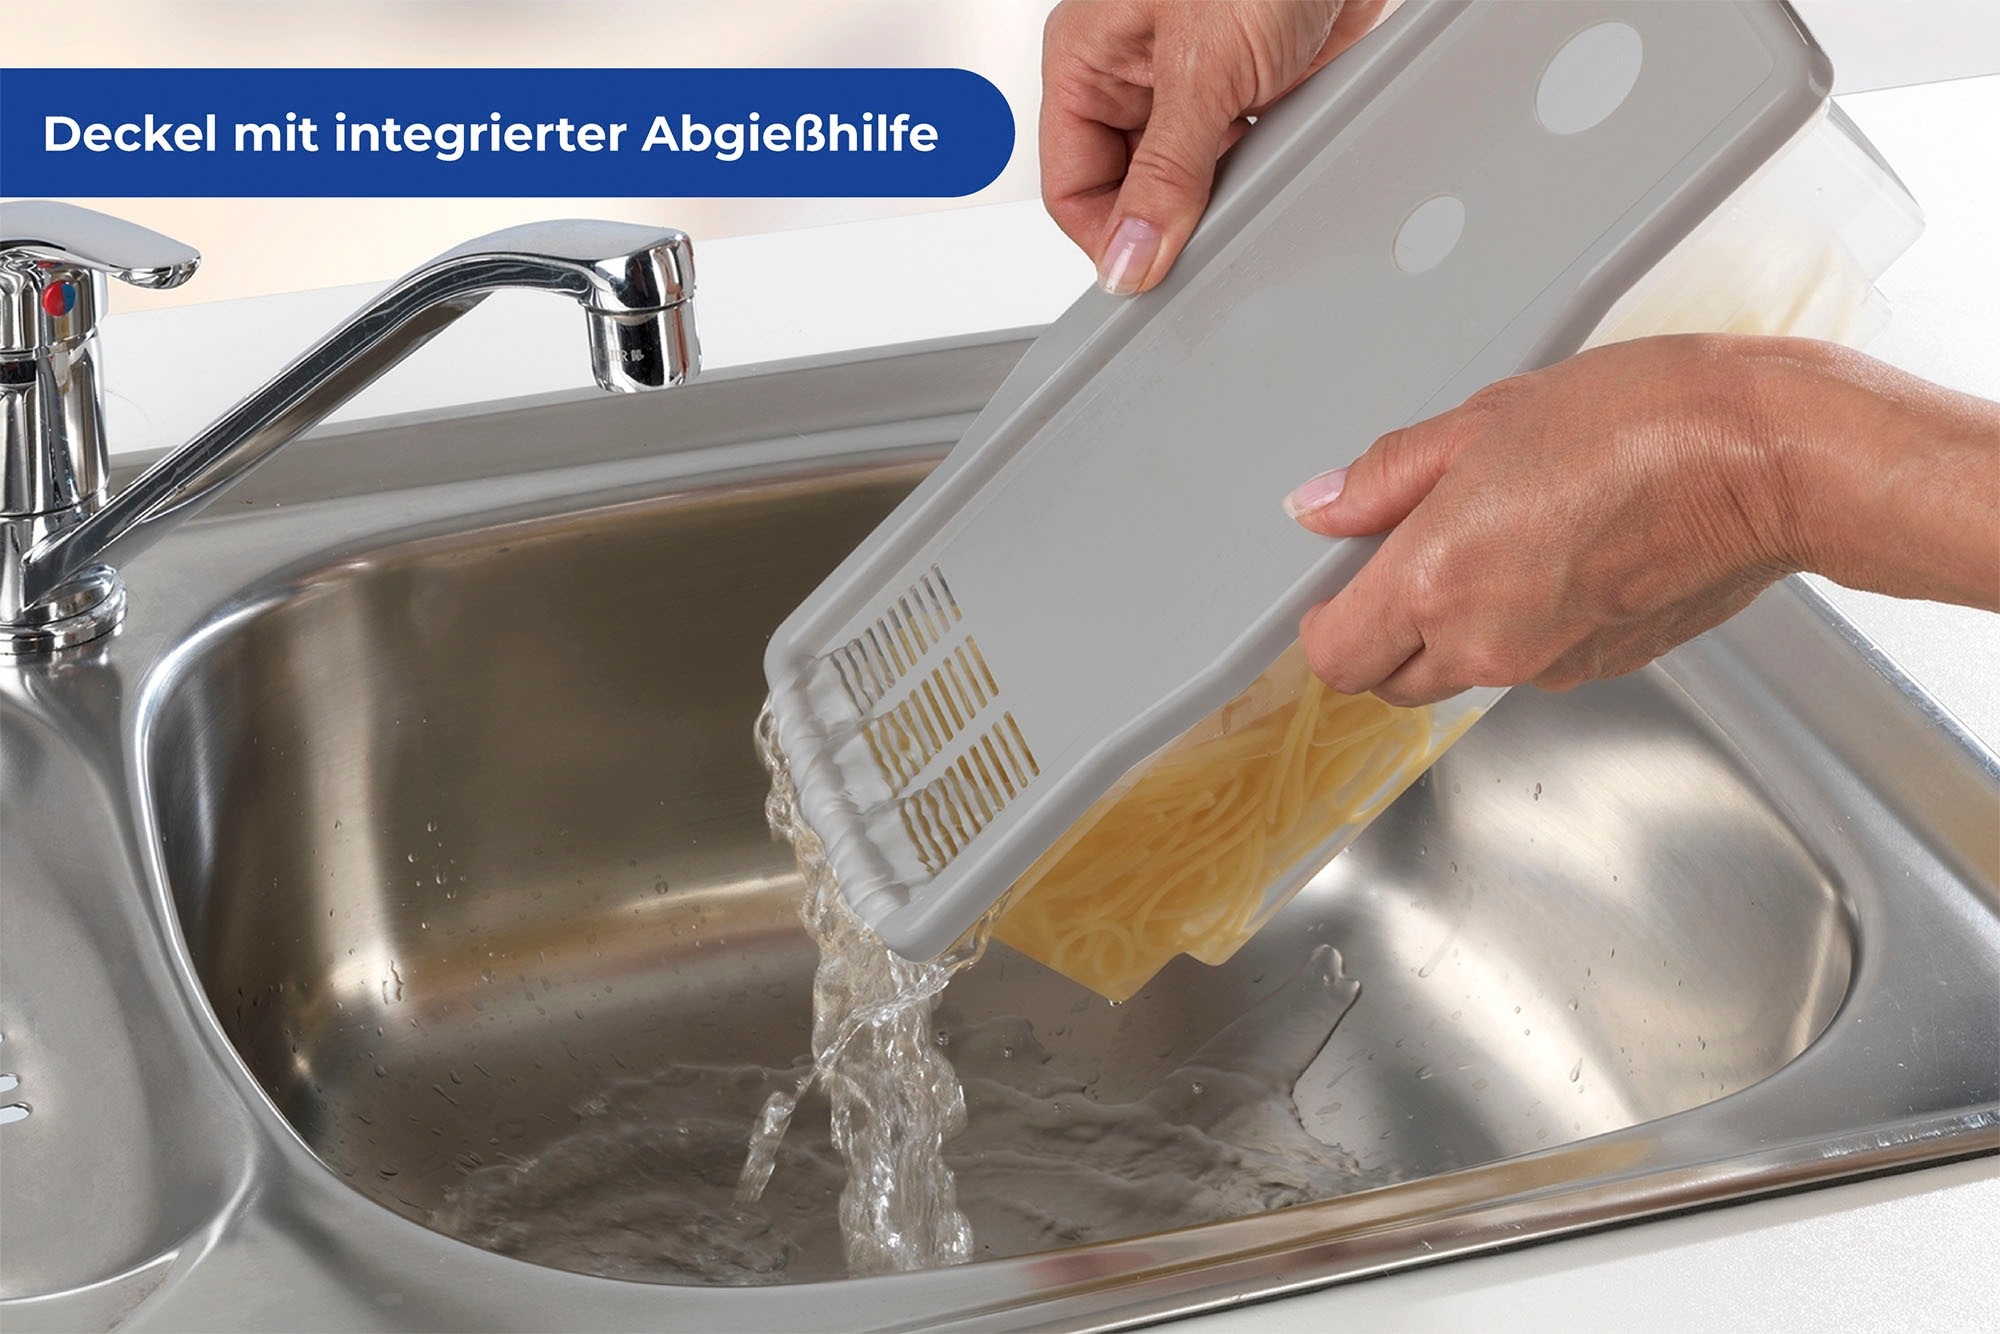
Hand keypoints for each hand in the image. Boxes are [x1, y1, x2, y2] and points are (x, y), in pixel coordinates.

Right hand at [1040, 0, 1390, 294]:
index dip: (1107, 238)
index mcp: (1086, 59)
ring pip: (1188, 181)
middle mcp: (1133, 73)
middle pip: (1129, 191)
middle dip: (1168, 216)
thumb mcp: (1202, 71)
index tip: (1148, 274)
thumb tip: (1129, 260)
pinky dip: (1264, 168)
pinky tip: (1282, 153)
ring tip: (1254, 171)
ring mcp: (1194, 84)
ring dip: (1221, 191)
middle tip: (1208, 234)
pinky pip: (1244, 158)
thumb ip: (1163, 176)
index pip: (1071, 186)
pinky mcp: (1252, 89)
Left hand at [1283, 334, 1999, 706]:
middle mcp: (1485, 644)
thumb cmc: (1641, 421)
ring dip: (1455, 630)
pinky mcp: (1603, 667)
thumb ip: (1387, 477)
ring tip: (1500, 536)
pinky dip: (1524, 626)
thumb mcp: (1485, 420)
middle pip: (1392, 682)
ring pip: (1462, 675)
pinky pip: (1531, 664)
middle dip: (1384, 634)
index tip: (1338, 586)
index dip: (1326, 625)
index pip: (1336, 656)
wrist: (1769, 459)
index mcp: (1437, 582)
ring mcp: (1547, 666)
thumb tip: (1318, 509)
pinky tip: (1559, 553)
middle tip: (1414, 553)